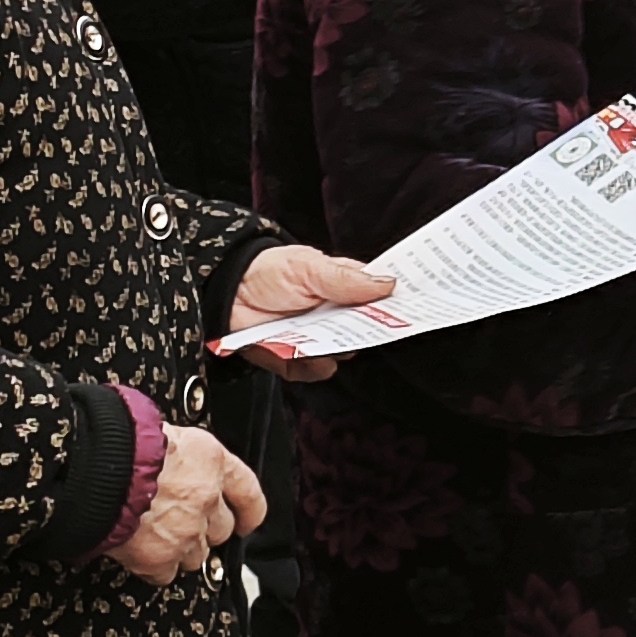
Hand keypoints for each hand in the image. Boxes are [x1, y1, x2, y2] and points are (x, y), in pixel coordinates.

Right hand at [111, 420, 267, 585]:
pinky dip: (154, 566)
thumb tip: (174, 459)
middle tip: (178, 521)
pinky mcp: (158, 557)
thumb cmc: (118, 442)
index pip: (247, 492)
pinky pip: (165, 573)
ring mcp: (184, 531)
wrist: (92, 466)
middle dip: (202, 528)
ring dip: (179, 548)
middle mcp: (204, 498)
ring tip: (153, 532)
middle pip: (220, 529)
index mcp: (209, 461)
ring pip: (196, 555)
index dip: (249, 511)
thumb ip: (180, 455)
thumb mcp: (162, 433)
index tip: (246, 520)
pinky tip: (140, 550)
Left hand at [232, 240, 391, 384]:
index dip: (396, 304)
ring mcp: (319, 338)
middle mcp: (336, 315)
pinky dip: (314, 365)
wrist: (225, 292)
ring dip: (338, 348)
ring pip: (344, 352)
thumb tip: (390, 284)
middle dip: (368, 330)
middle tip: (360, 324)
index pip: (379, 298)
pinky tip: (306, 354)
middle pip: (367, 330)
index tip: (411, 309)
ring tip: (323, 337)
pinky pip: (317, 370)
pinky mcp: (299, 359)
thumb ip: (347, 278)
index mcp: (345, 287)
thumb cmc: (269, 271)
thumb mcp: (309, 266)